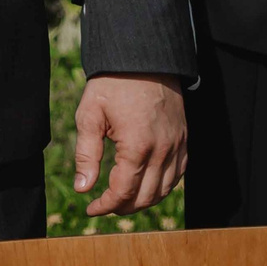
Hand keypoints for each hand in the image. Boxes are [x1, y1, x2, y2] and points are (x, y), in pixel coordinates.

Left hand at [72, 72, 187, 215]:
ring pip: (164, 190)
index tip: (91, 208)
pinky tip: (147, 185)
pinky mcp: (184, 139)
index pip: (123, 191)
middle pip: (145, 197)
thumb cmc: (112, 84)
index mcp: (137, 145)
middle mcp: (162, 149)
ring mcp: (177, 145)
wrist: (143, 57)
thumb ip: (86, 154)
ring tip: (123, 200)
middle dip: (123, 207)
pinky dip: (162, 187)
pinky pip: (178, 175)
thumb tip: (83, 188)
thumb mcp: (90, 114)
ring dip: (143, 201)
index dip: (105, 205)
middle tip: (104, 205)